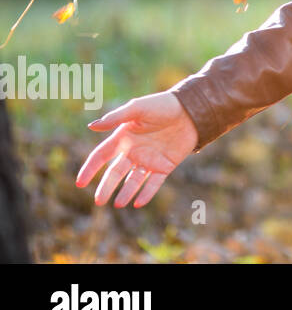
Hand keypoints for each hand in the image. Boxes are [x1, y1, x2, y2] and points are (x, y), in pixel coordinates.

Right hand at [76, 92, 197, 207]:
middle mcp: (134, 151)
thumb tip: (91, 126)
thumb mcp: (138, 108)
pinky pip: (154, 183)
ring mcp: (149, 159)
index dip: (90, 169)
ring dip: (126, 193)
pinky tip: (138, 203)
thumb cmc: (163, 105)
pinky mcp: (166, 165)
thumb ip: (116, 118)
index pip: (101, 156)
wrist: (192, 109)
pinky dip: (147, 193)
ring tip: (119, 204)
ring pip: (133, 181)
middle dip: (106, 187)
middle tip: (99, 201)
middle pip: (115, 173)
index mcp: (123, 137)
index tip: (80, 183)